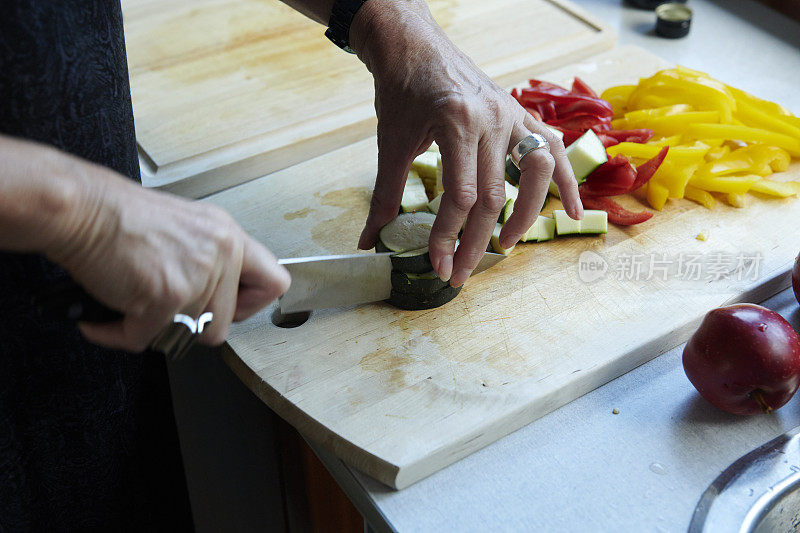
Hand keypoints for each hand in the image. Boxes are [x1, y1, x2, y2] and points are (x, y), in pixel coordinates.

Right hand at [47, 159, 289, 351]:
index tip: (230, 309)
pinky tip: (107, 317)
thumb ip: (209, 259)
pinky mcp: (168, 295)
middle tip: (161, 310)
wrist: (80, 208)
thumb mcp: (186, 227)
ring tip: (130, 306)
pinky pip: (148, 339)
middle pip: (223, 325)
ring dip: (152, 329)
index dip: (250, 306)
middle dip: (187, 325)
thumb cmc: (119, 216)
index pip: (274, 282)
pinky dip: (121, 334)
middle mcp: (221, 253)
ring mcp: (198, 274)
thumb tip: (215, 297)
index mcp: (227, 236)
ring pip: (186, 336)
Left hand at [351, 0, 582, 286]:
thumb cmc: (401, 90)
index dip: (448, 237)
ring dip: (523, 217)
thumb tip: (369, 240)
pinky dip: (565, 182)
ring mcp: (512, 116)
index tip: (437, 264)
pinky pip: (551, 150)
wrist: (414, 44)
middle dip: (477, 242)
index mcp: (458, 123)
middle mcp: (493, 119)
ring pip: (535, 175)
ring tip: (504, 245)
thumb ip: (385, 194)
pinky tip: (570, 212)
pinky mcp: (520, 115)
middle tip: (461, 273)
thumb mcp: (390, 142)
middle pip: (495, 196)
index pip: (460, 197)